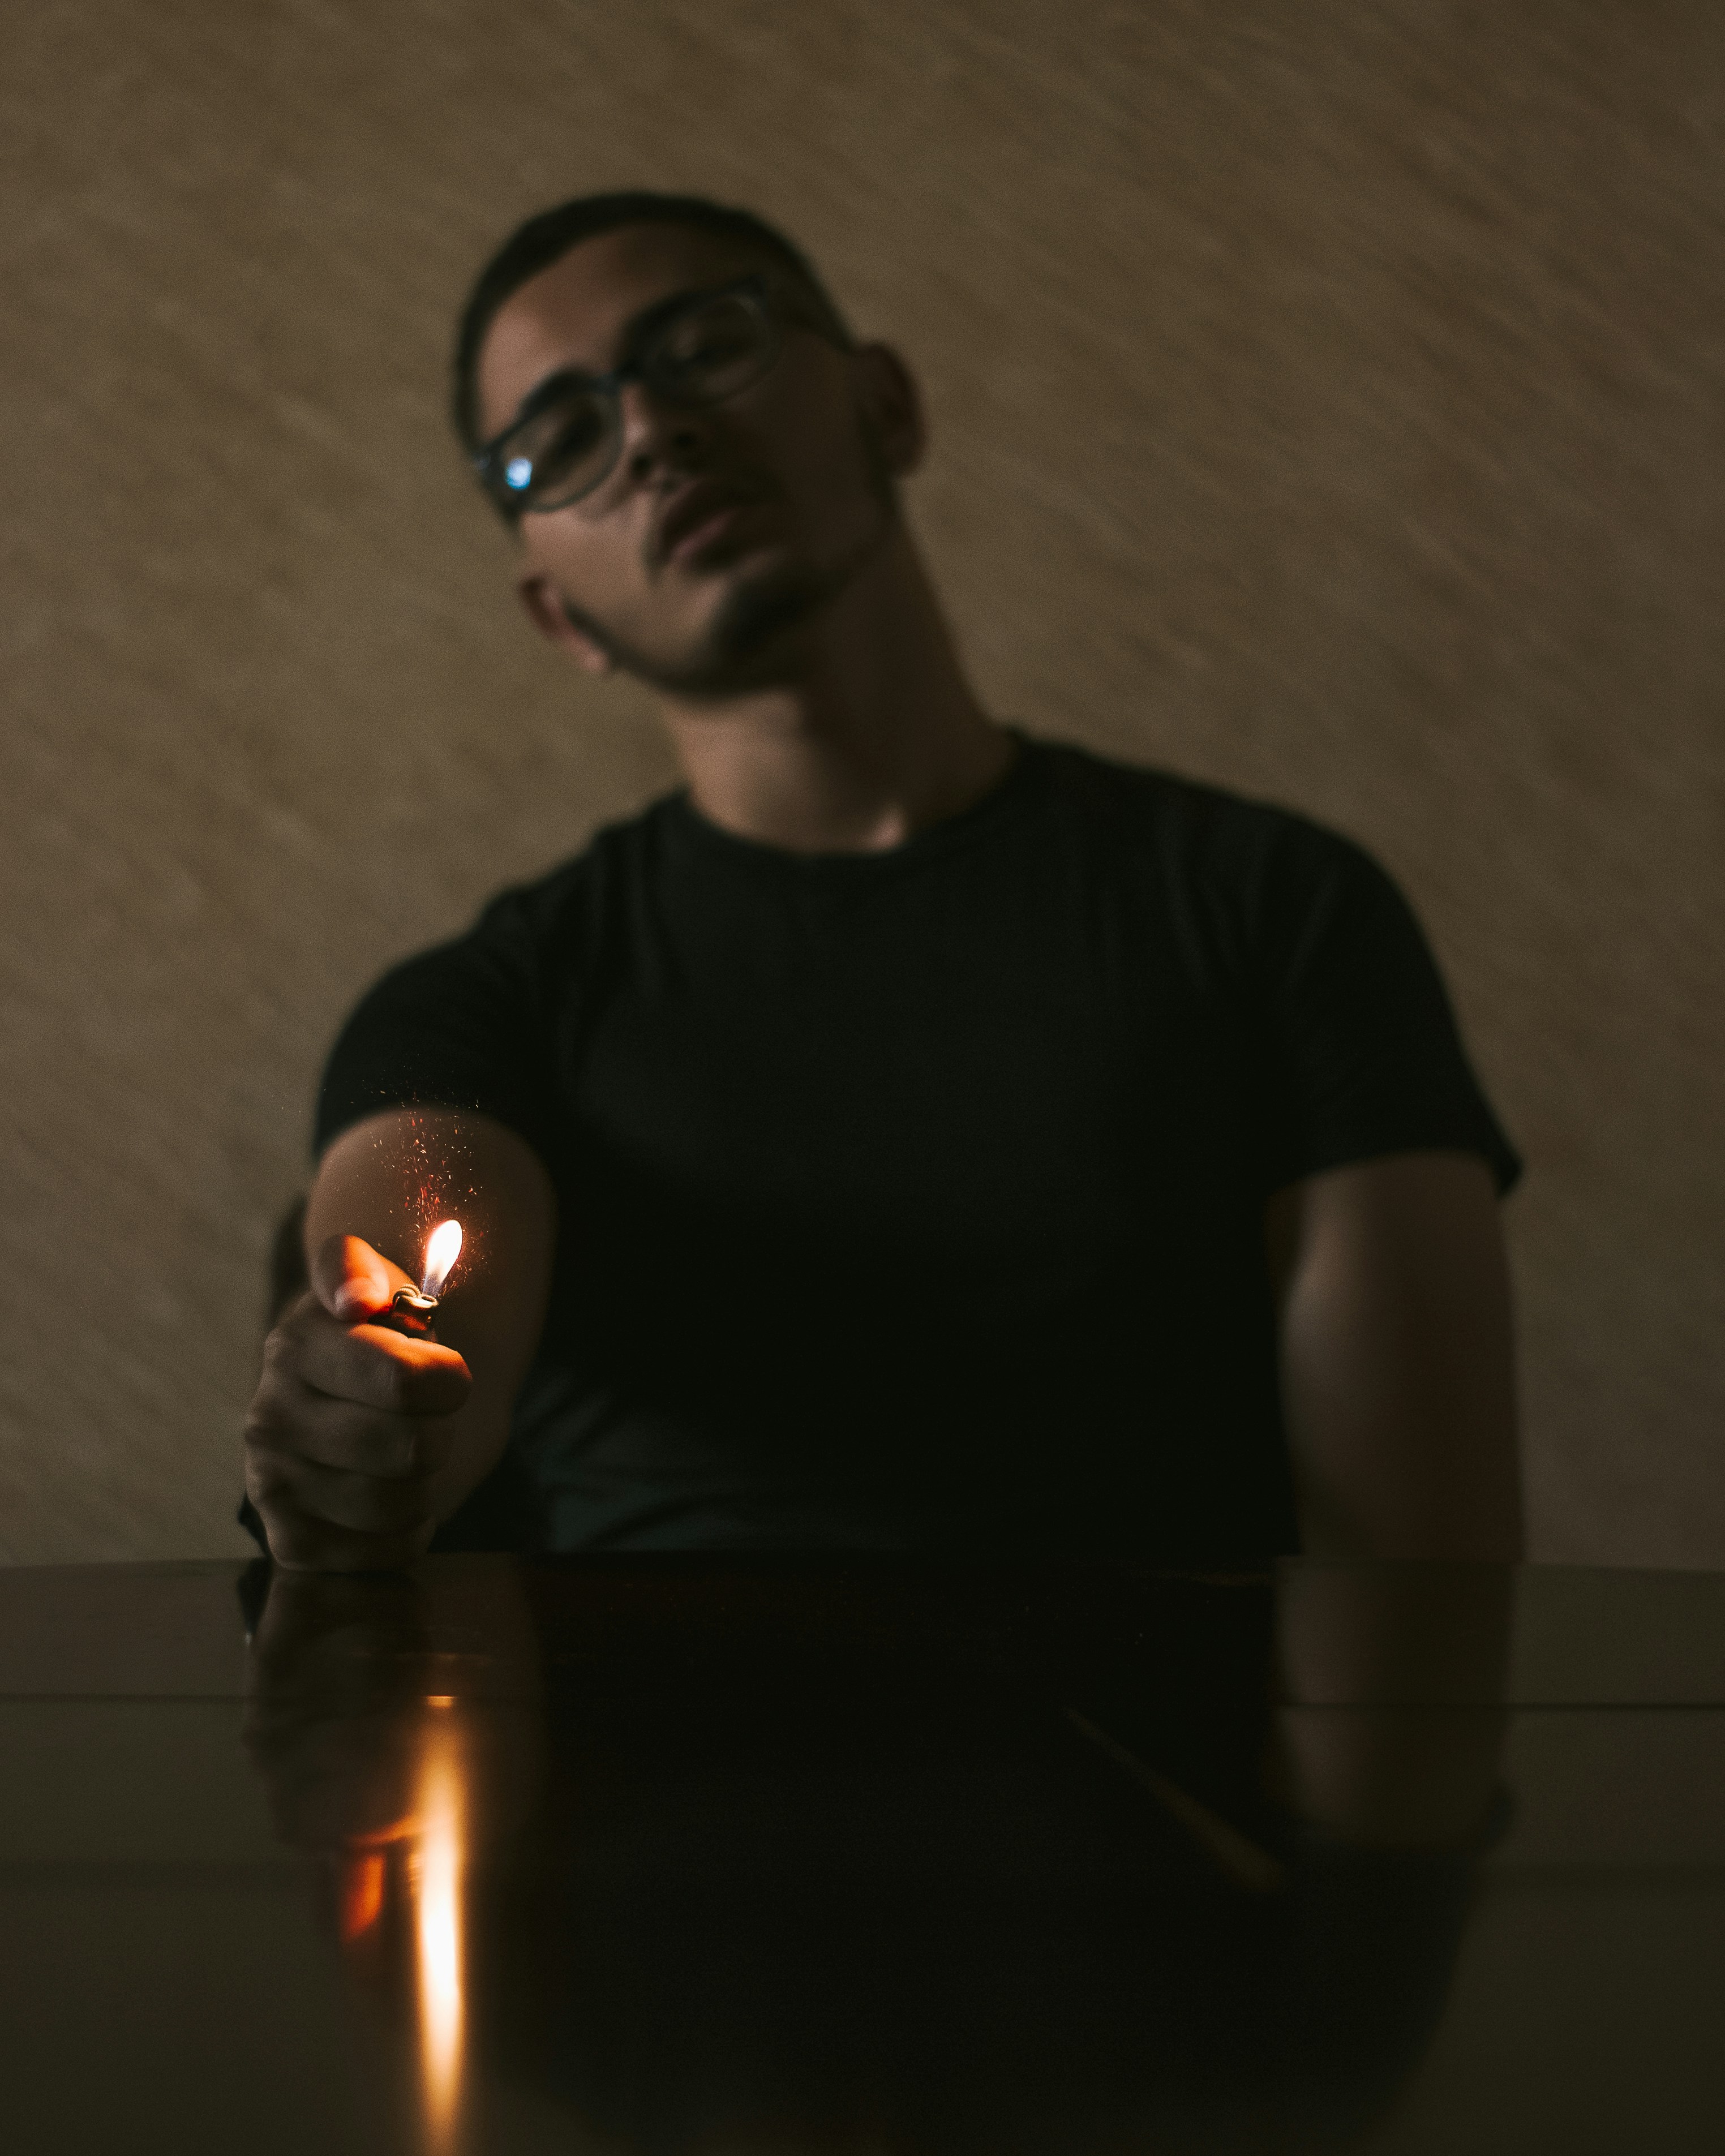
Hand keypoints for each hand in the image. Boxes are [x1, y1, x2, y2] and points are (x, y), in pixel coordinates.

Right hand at [243, 1233, 472, 1571]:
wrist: (345, 1401)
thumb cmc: (376, 1337)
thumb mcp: (373, 1280)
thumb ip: (359, 1268)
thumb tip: (357, 1299)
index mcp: (294, 1345)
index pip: (404, 1382)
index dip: (446, 1380)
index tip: (443, 1370)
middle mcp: (268, 1415)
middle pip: (412, 1449)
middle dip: (440, 1430)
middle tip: (424, 1415)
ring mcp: (271, 1482)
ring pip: (398, 1504)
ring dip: (426, 1481)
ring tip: (407, 1454)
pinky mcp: (289, 1540)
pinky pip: (381, 1552)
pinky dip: (408, 1530)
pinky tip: (392, 1496)